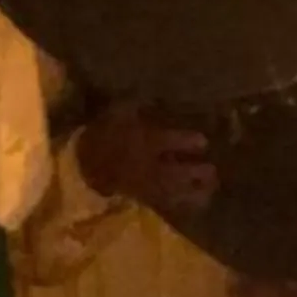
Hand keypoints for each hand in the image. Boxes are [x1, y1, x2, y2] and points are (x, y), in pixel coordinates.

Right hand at [76, 104, 216, 212]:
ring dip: (196, 192)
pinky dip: (184, 203)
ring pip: (176, 192)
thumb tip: (159, 93)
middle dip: (198, 173)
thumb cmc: (104, 132)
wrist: (83, 162)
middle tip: (212, 169)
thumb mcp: (120, 110)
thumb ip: (140, 102)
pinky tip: (198, 201)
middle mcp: (148, 165)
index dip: (190, 142)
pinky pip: (168, 203)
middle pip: (178, 173)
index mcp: (144, 141)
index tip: (203, 141)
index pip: (172, 142)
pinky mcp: (144, 196)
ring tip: (211, 187)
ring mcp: (146, 184)